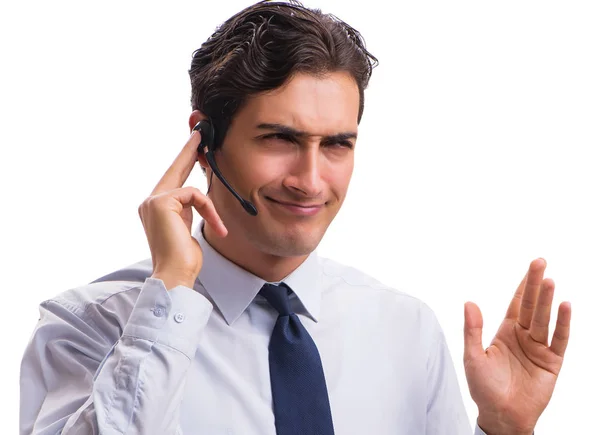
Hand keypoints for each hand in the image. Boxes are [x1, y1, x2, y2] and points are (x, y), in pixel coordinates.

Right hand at [138, 129, 227, 289]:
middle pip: (174, 169)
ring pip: (190, 188)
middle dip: (189, 151)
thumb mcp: (187, 227)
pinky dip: (208, 210)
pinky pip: (195, 195)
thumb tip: (198, 196)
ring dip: (209, 208)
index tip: (194, 143)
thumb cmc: (183, 257)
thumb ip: (187, 209)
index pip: (172, 178)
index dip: (184, 159)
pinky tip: (216, 227)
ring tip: (219, 228)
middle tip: (200, 133)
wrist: (175, 274)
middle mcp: (150, 201)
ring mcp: (153, 201)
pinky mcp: (162, 202)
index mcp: (155, 207)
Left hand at [463, 259, 570, 434]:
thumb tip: (469, 302)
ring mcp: (538, 348)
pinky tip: (565, 306)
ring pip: (543, 319)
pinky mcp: (551, 362)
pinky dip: (562, 323)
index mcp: (505, 332)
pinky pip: (559, 340)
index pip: (517, 303)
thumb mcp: (473, 356)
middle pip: (531, 305)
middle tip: (541, 263)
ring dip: (547, 300)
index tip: (531, 265)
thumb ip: (472, 330)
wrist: (500, 415)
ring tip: (549, 281)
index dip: (523, 285)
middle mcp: (523, 336)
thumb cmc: (484, 387)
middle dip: (535, 284)